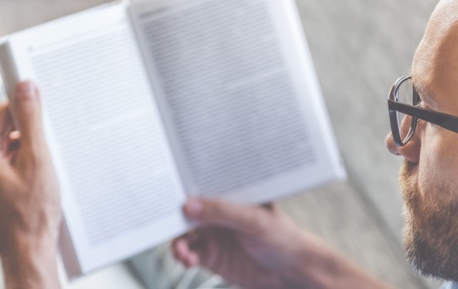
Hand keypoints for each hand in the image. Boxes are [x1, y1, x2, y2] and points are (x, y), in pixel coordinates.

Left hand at [0, 81, 60, 288]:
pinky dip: (23, 165)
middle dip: (28, 132)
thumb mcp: (37, 158)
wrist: (28, 251)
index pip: (1, 111)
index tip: (45, 102)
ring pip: (6, 147)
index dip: (25, 106)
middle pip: (3, 128)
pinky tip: (38, 179)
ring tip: (44, 169)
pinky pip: (5, 164)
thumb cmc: (33, 211)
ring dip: (27, 150)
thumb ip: (31, 119)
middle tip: (49, 145)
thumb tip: (25, 85)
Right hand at [173, 198, 387, 288]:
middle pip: (188, 210)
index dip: (185, 186)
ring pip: (184, 233)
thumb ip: (222, 212)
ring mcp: (213, 233)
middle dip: (174, 216)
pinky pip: (188, 253)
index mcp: (230, 194)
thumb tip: (190, 206)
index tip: (168, 189)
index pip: (203, 185)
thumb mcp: (254, 220)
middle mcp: (219, 212)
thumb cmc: (283, 238)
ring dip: (178, 241)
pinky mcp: (210, 255)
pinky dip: (183, 255)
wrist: (292, 273)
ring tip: (182, 251)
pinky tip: (187, 259)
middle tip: (164, 221)